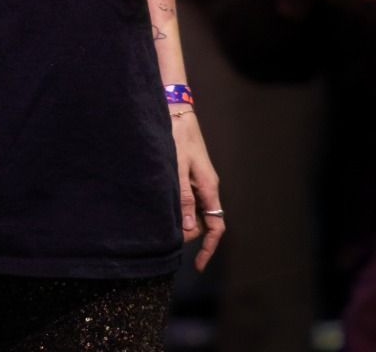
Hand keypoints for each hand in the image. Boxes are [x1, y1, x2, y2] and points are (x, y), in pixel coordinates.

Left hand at [170, 110, 224, 271]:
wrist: (175, 111)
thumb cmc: (176, 136)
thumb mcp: (176, 168)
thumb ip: (181, 197)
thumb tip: (186, 228)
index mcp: (208, 188)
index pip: (216, 225)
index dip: (209, 247)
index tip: (197, 264)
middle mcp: (207, 187)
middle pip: (203, 222)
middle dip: (188, 235)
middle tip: (164, 240)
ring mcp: (198, 181)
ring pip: (194, 211)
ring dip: (181, 221)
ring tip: (159, 228)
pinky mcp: (189, 174)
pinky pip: (187, 198)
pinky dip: (177, 208)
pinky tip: (161, 210)